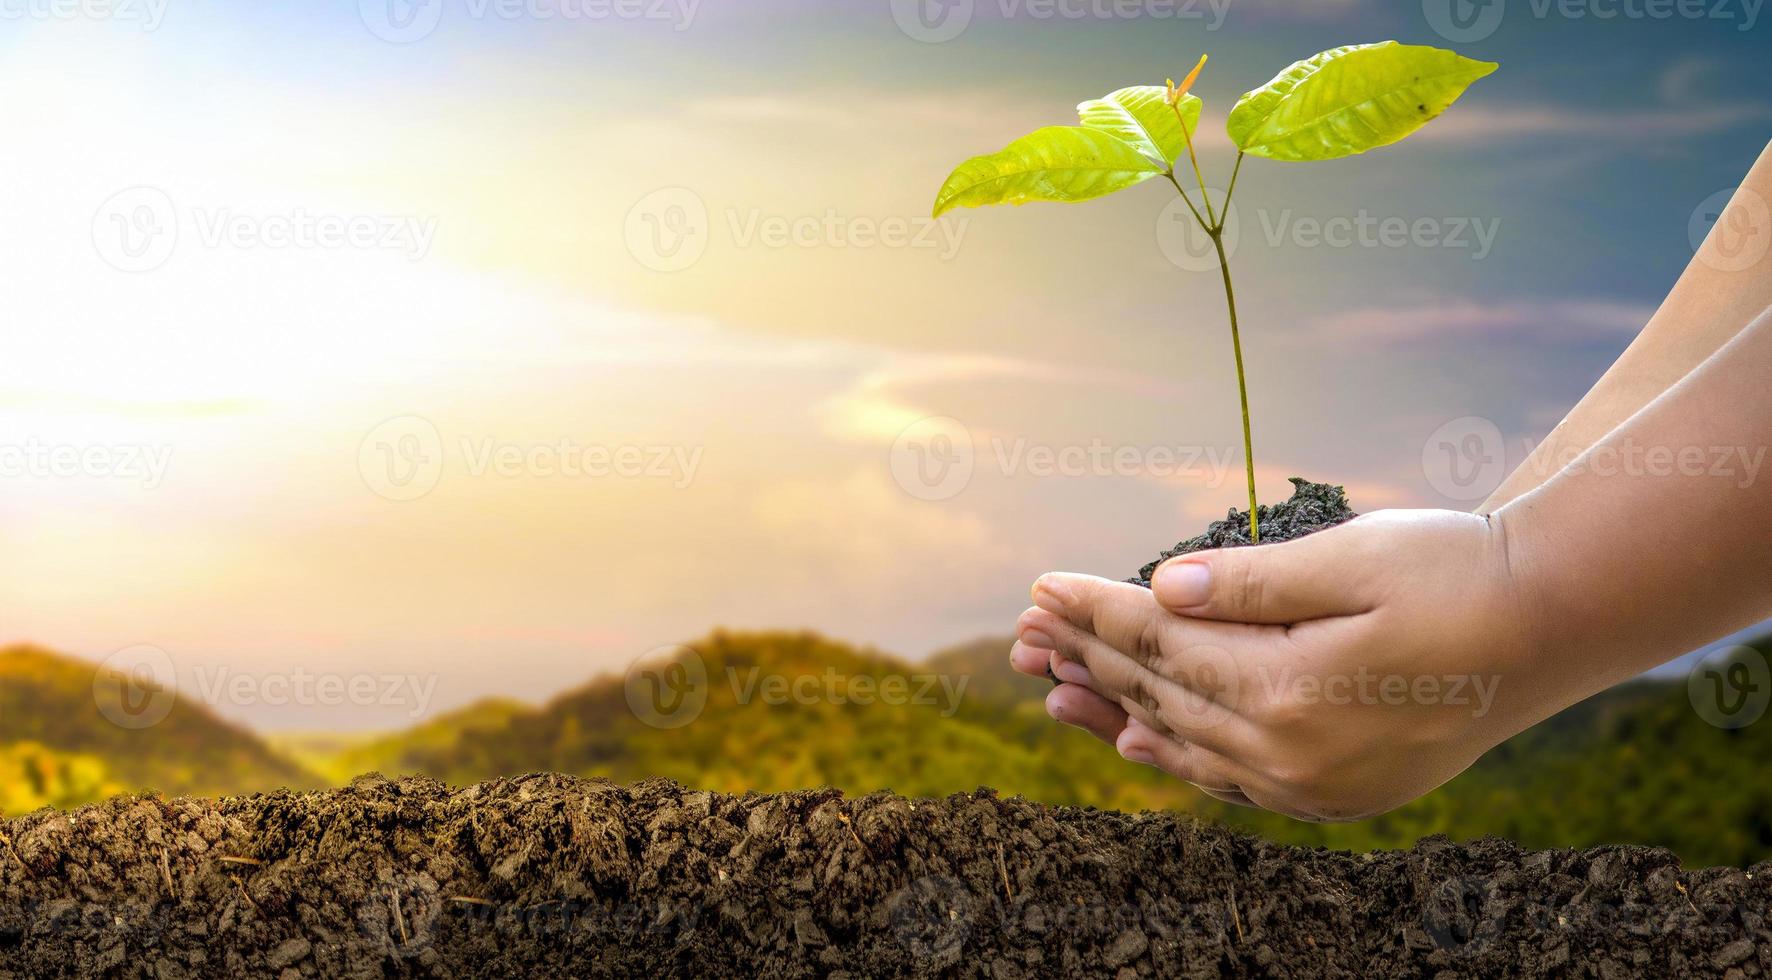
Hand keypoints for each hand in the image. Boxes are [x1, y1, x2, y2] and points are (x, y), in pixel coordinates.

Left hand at [1009, 509, 1547, 820]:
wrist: (1550, 626)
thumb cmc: (1453, 572)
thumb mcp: (1349, 558)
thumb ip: (1248, 582)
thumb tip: (1162, 590)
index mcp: (1287, 688)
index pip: (1159, 646)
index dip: (1094, 611)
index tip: (1039, 584)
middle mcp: (1291, 751)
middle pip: (1159, 696)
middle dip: (1086, 658)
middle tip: (1022, 631)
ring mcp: (1312, 782)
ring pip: (1184, 743)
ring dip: (1112, 711)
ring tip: (1047, 688)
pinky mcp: (1334, 792)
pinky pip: (1229, 779)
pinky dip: (1177, 756)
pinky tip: (1138, 742)